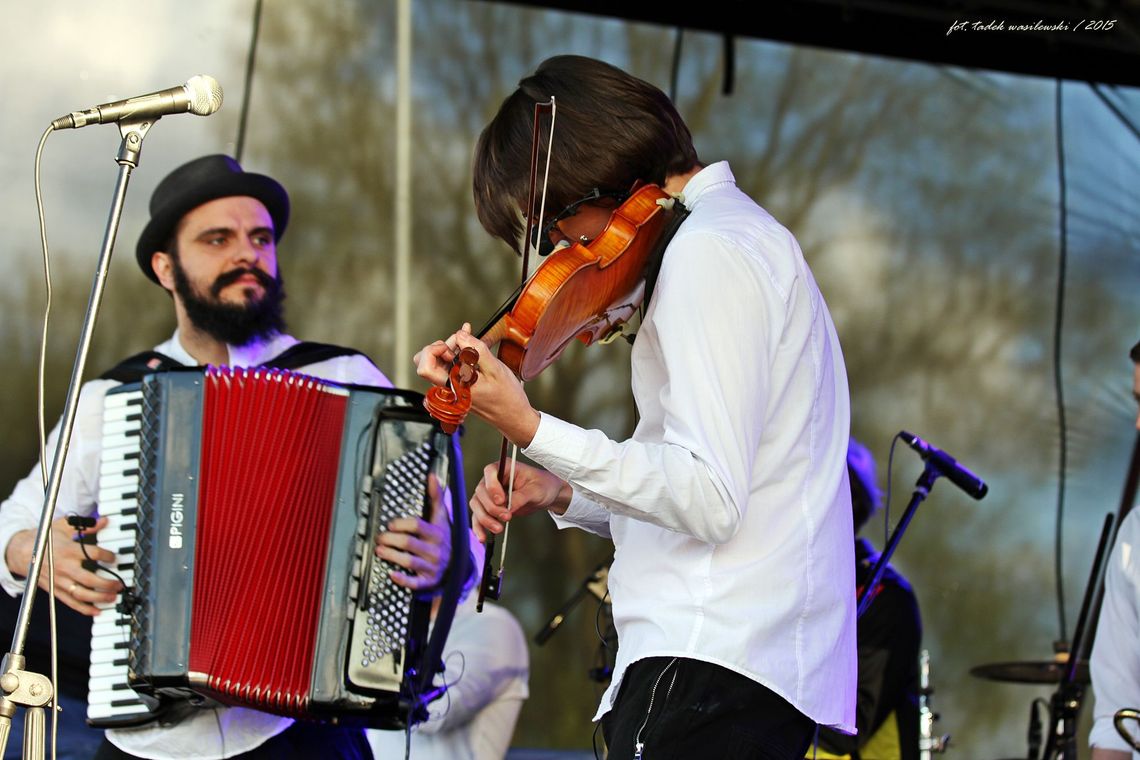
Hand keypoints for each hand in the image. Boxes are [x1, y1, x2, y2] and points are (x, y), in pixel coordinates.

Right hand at [4, 516, 122, 615]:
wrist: (22, 552)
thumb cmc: (45, 539)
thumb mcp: (64, 527)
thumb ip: (86, 526)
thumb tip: (104, 520)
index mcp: (68, 550)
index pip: (93, 554)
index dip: (108, 556)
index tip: (115, 558)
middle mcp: (64, 567)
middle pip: (89, 578)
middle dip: (107, 583)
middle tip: (120, 584)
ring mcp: (59, 580)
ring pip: (81, 593)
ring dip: (99, 597)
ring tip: (113, 597)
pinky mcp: (54, 590)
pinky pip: (70, 602)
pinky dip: (84, 609)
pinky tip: (97, 611)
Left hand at [375, 473, 450, 591]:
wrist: (456, 564)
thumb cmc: (443, 537)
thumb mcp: (441, 517)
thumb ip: (436, 497)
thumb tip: (431, 477)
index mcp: (438, 533)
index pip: (417, 525)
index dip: (401, 524)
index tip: (390, 524)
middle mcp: (435, 550)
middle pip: (409, 543)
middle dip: (391, 539)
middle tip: (381, 537)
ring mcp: (432, 566)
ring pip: (409, 561)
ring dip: (391, 556)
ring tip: (380, 550)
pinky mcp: (428, 580)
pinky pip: (414, 582)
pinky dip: (402, 579)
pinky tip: (391, 574)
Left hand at [413, 323, 540, 447]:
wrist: (513, 416)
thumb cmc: (507, 397)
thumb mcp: (496, 369)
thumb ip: (476, 350)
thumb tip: (460, 335)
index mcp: (454, 387)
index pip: (424, 368)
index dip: (433, 351)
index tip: (450, 346)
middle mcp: (449, 389)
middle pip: (426, 362)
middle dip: (442, 346)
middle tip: (462, 342)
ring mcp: (453, 387)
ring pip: (438, 363)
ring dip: (450, 348)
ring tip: (468, 342)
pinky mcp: (459, 385)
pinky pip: (450, 367)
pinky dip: (458, 353)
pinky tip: (469, 345)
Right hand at [469, 459, 571, 541]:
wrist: (545, 495)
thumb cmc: (542, 485)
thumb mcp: (536, 490)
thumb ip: (521, 497)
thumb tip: (508, 508)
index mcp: (504, 468)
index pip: (490, 472)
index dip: (492, 486)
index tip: (501, 500)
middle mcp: (493, 479)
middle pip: (481, 492)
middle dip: (491, 507)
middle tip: (506, 517)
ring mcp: (489, 494)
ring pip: (477, 505)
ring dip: (484, 519)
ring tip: (498, 529)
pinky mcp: (489, 507)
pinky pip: (478, 517)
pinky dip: (479, 527)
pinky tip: (482, 537)